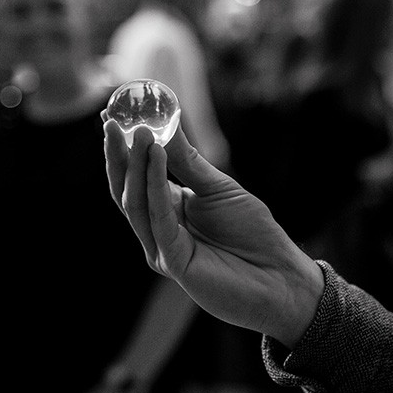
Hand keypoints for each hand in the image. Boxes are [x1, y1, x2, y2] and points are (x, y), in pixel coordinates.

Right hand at [102, 113, 323, 348]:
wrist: (280, 278)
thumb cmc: (252, 234)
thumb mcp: (218, 187)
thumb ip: (187, 161)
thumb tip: (166, 121)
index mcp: (165, 210)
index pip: (134, 176)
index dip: (122, 147)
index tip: (112, 115)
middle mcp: (156, 228)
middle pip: (125, 188)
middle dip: (117, 154)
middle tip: (111, 121)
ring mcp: (160, 246)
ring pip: (134, 201)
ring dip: (133, 164)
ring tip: (137, 130)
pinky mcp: (171, 260)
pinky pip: (157, 216)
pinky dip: (154, 183)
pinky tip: (155, 154)